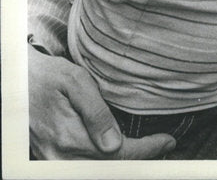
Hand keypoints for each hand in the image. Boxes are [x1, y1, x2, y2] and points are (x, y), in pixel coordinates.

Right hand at [28, 46, 175, 159]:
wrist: (18, 82)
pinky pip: (83, 167)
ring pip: (96, 171)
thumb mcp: (75, 82)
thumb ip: (96, 113)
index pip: (117, 155)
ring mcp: (53, 161)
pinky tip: (119, 151)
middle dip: (139, 160)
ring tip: (148, 150)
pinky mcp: (50, 159)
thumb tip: (115, 145)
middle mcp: (60, 157)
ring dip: (123, 163)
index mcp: (69, 138)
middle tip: (164, 147)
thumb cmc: (48, 76)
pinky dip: (104, 163)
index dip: (146, 151)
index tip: (167, 142)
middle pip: (109, 168)